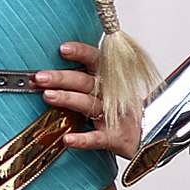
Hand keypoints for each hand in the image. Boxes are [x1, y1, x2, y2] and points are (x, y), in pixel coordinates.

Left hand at [37, 40, 137, 155]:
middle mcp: (112, 94)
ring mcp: (114, 116)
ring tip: (47, 96)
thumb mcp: (108, 88)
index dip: (81, 53)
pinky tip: (67, 139)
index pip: (96, 60)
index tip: (62, 49)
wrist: (149, 135)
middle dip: (62, 78)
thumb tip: (51, 70)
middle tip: (40, 77)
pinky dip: (83, 139)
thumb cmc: (120, 109)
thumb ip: (85, 77)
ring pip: (90, 105)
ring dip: (68, 99)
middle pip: (86, 82)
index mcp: (110, 79)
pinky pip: (97, 138)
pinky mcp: (115, 138)